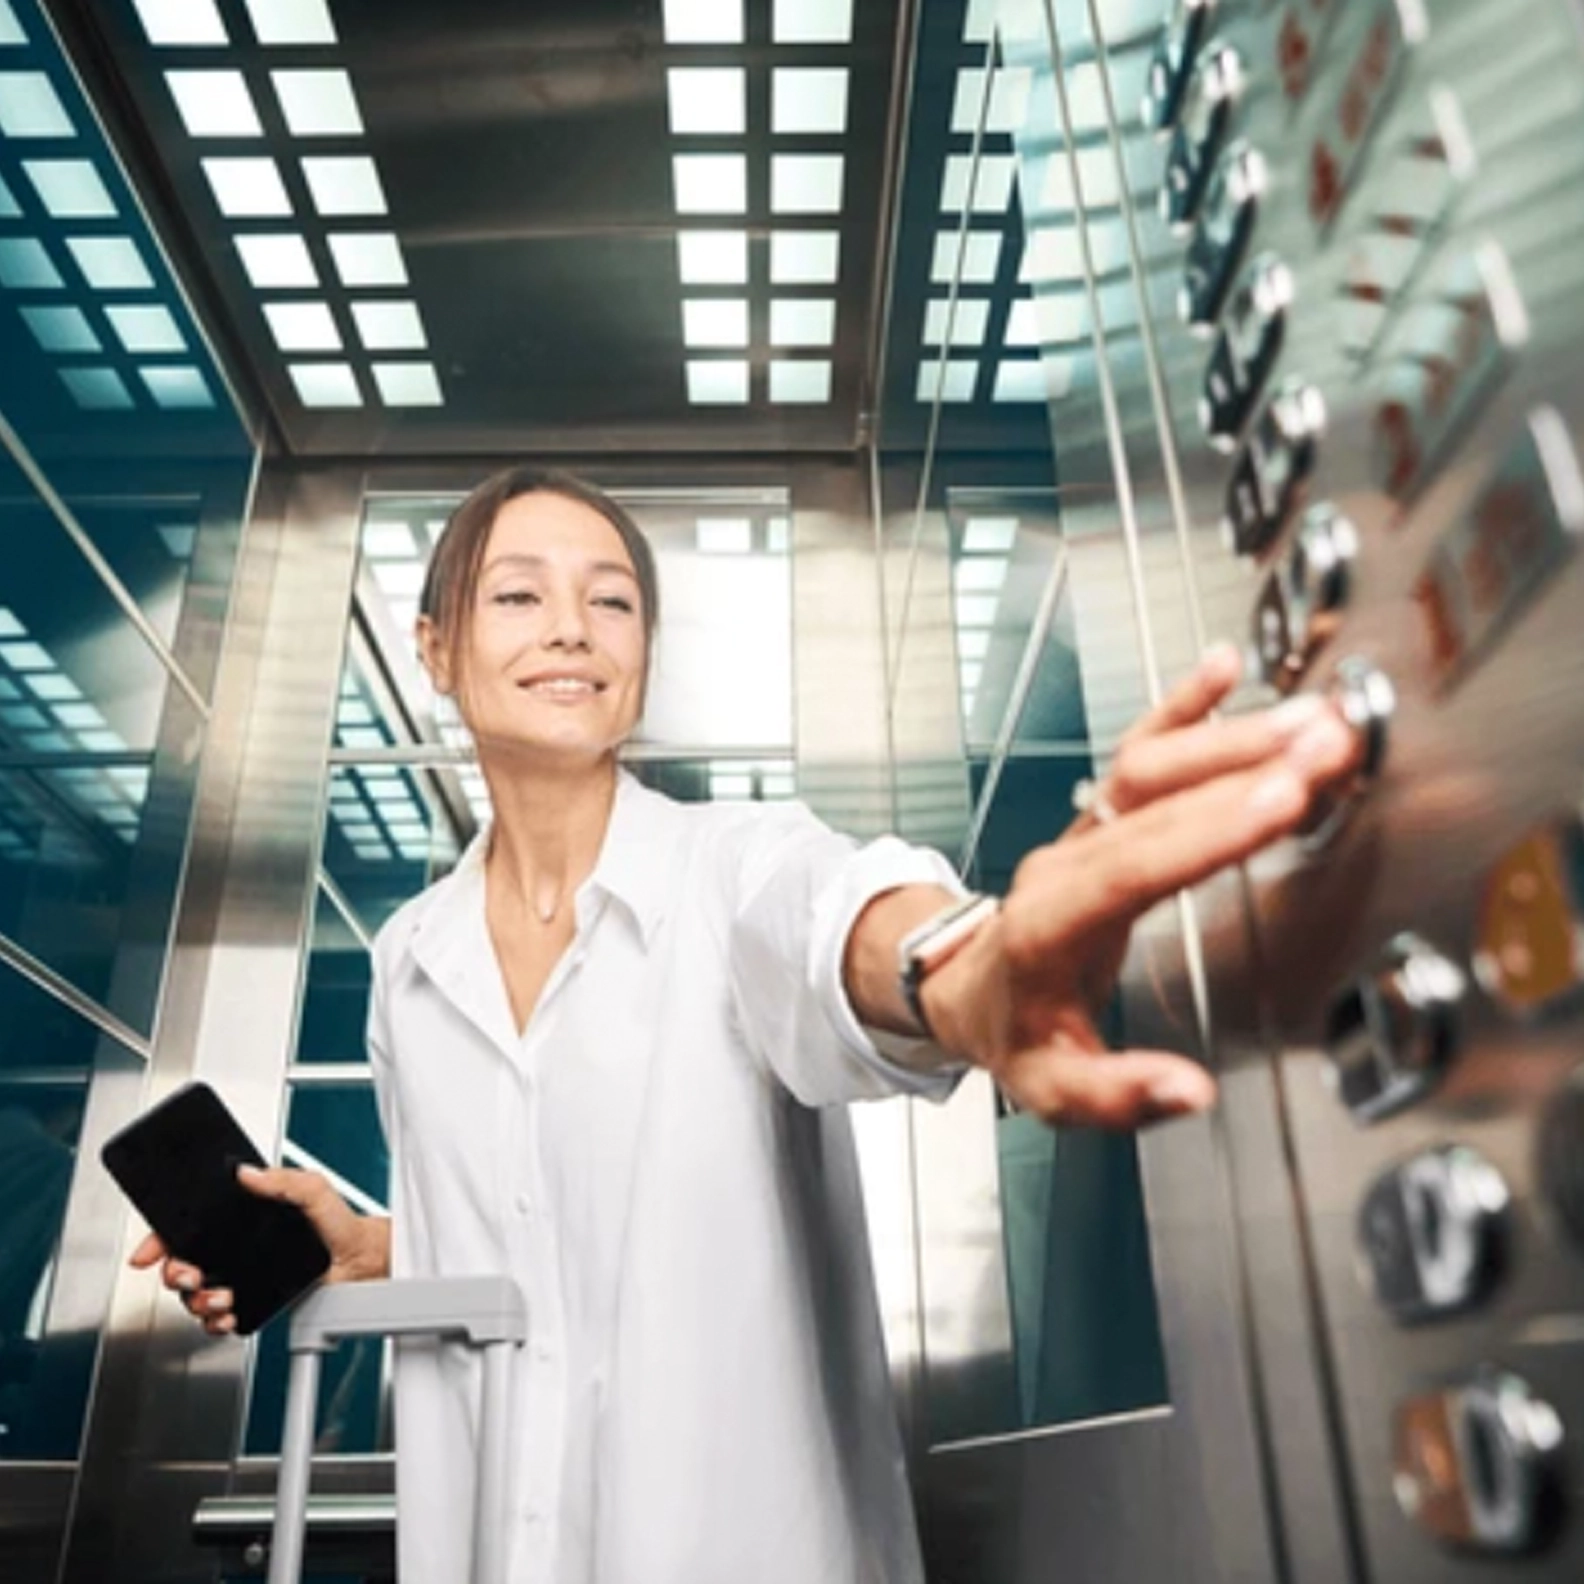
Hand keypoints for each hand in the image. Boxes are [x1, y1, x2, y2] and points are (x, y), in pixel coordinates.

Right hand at [128, 1165, 390, 1335]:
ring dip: (198, 1301)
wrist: (358, 1261)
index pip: (186, 1226)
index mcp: (240, 1216)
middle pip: (180, 1264)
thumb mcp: (313, 1190)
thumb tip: (249, 1172)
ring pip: (194, 1295)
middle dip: (175, 1274)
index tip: (147, 1253)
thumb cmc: (337, 1223)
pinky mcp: (249, 1301)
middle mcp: (233, 1246)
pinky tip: (228, 1314)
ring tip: (222, 1296)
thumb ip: (284, 1180)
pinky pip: (217, 1318)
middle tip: (193, 1275)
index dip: (158, 1239)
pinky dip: (215, 1322)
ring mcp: (239, 1275)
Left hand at [925, 645, 1363, 1127]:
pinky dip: (1180, 707)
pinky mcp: (1099, 818)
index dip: (1206, 832)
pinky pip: (1136, 751)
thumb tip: (1189, 1093)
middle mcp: (1064, 865)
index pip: (1130, 869)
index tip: (1279, 800)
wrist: (965, 988)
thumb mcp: (1050, 1088)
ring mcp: (1080, 834)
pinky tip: (1221, 670)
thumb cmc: (1012, 1033)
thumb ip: (1117, 1093)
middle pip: (1151, 804)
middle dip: (1244, 772)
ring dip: (1233, 738)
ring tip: (1316, 720)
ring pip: (1149, 768)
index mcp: (1050, 928)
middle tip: (1328, 747)